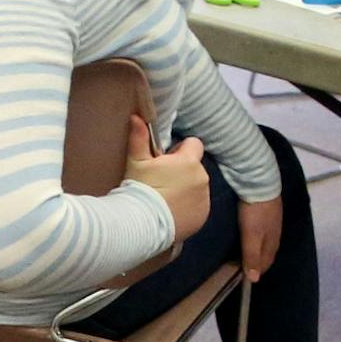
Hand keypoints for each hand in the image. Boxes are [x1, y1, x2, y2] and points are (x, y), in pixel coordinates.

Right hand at [124, 114, 209, 241]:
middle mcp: (202, 178)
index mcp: (188, 161)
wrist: (142, 224)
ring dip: (185, 189)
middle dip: (182, 172)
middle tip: (161, 182)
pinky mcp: (203, 216)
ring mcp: (204, 199)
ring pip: (196, 187)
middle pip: (194, 168)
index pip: (194, 144)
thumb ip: (139, 138)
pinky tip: (170, 213)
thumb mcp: (136, 162)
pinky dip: (187, 208)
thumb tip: (136, 117)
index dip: (180, 150)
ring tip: (164, 200)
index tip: (166, 161)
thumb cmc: (139, 189)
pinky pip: (197, 206)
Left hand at [238, 195, 282, 282]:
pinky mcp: (269, 212)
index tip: (241, 276)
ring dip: (255, 250)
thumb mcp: (251, 236)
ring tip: (241, 253)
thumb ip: (252, 256)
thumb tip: (254, 280)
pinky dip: (256, 238)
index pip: (265, 263)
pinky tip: (248, 235)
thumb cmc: (254, 211)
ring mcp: (274, 222)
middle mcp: (276, 234)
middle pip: (266, 254)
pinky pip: (264, 231)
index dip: (254, 271)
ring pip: (265, 242)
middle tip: (239, 265)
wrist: (260, 182)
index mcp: (273, 242)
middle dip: (255, 262)